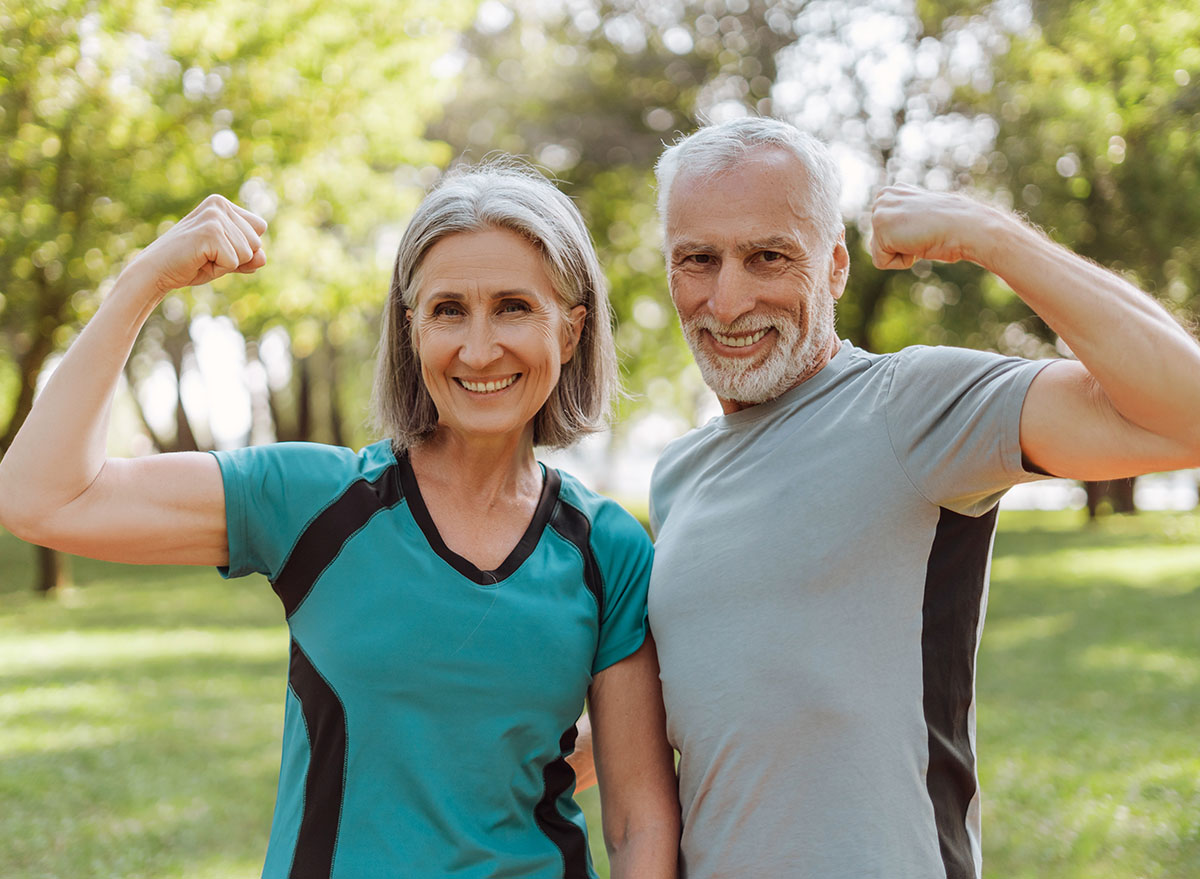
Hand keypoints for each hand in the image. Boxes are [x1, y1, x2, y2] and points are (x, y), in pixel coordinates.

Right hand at [124, 195, 267, 295]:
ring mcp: (214, 217)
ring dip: (226, 264)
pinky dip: (219, 269)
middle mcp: (219, 204)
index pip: (259, 228)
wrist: (155, 271)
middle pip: (257, 242)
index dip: (243, 247)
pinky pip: (234, 262)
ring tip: (202, 257)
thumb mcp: (226, 259)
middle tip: (206, 255)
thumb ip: (248, 257)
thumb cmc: (190, 264)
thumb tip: (263, 257)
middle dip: (236, 258)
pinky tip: (198, 261)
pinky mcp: (210, 232)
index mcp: (222, 204)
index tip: (215, 248)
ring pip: (248, 253)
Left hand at [869, 184, 996, 270]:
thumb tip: (899, 229)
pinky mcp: (881, 227)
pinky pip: (881, 262)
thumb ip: (905, 219)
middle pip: (879, 242)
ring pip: (880, 252)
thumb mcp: (923, 217)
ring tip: (921, 237)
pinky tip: (917, 245)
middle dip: (901, 246)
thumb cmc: (952, 225)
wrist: (967, 227)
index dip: (907, 238)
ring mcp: (880, 210)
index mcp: (893, 192)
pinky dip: (901, 262)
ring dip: (902, 253)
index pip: (885, 232)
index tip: (925, 228)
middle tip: (924, 233)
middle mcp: (883, 197)